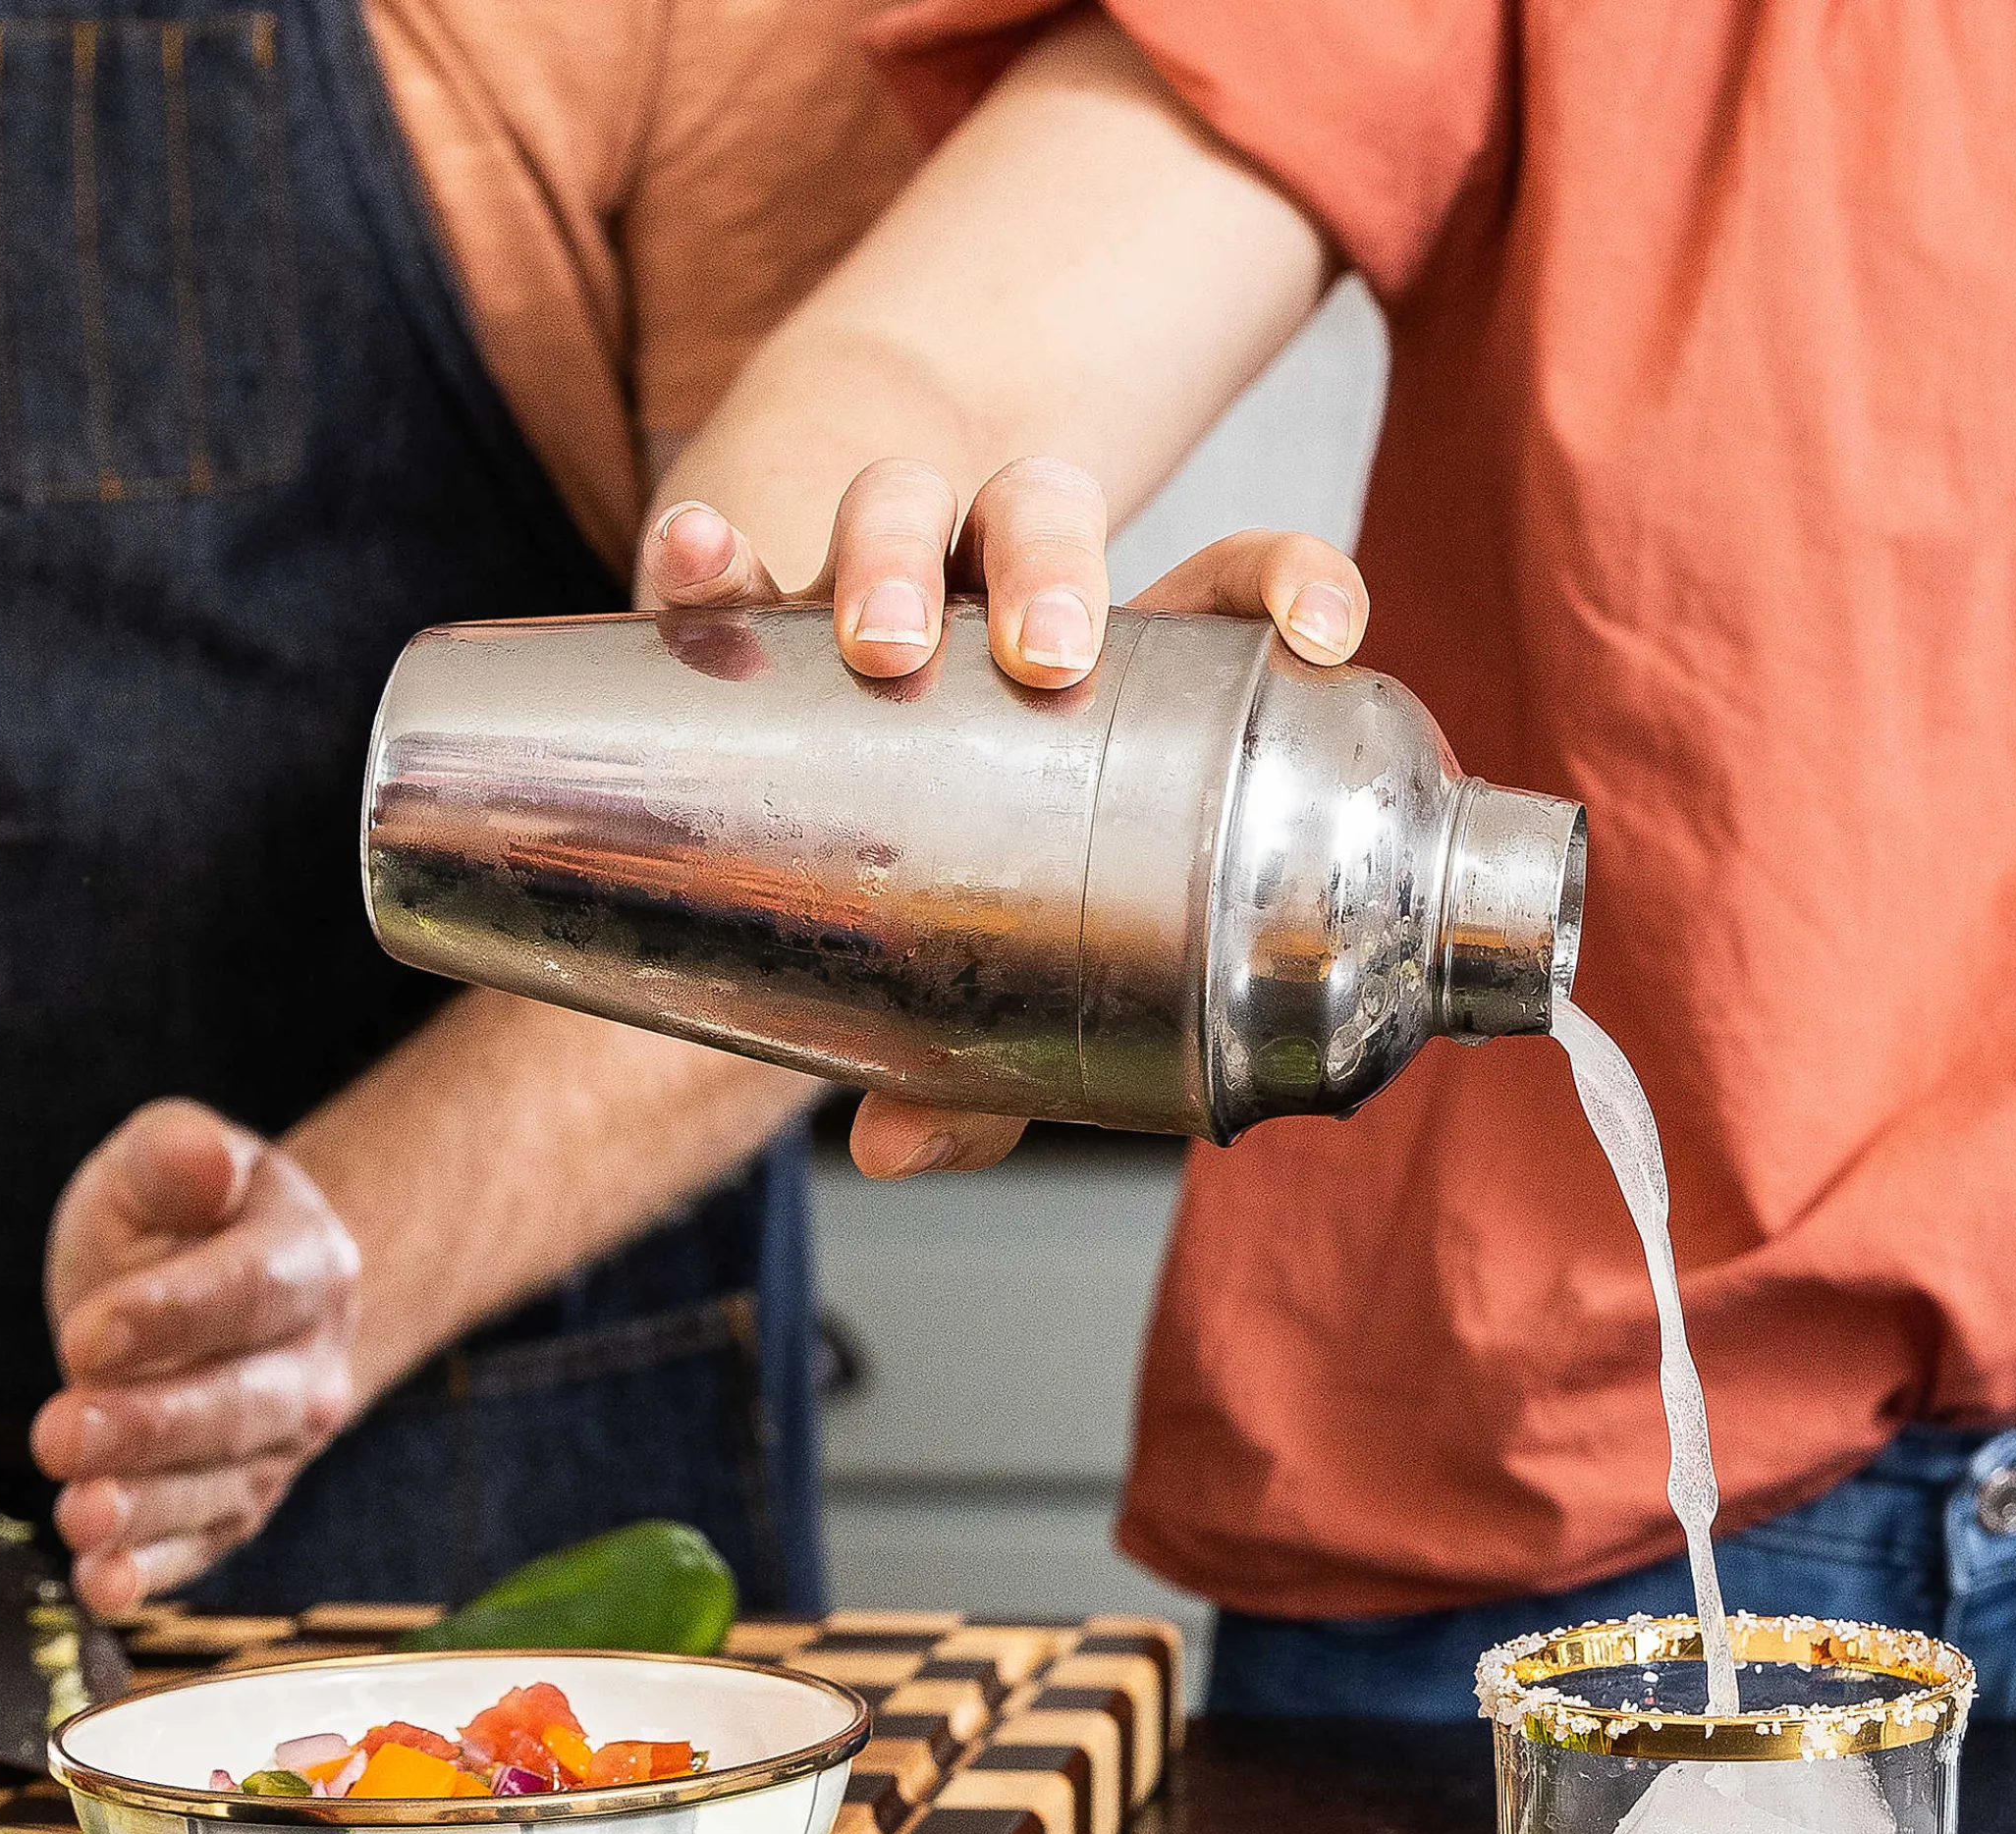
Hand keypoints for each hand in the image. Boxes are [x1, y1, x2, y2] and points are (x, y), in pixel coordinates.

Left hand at [33, 1100, 359, 1615]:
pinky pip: (208, 1540)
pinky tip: (102, 1584)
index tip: (84, 1337)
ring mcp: (287, 1440)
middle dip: (150, 1426)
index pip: (252, 1290)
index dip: (174, 1316)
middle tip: (60, 1434)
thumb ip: (176, 1155)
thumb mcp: (167, 1161)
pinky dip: (155, 1569)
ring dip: (149, 1508)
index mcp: (310, 1259)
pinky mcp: (244, 1498)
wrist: (230, 1291)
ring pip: (224, 1482)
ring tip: (78, 1517)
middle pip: (242, 1402)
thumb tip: (196, 1158)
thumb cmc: (185, 1219)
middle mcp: (314, 1361)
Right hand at [640, 460, 1370, 1180]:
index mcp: (1121, 668)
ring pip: (904, 503)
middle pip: (1048, 515)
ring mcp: (884, 590)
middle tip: (1046, 659)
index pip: (1229, 582)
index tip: (1321, 639)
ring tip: (881, 643)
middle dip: (1054, 569)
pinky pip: (734, 561)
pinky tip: (694, 566)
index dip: (1291, 583)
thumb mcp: (1003, 985)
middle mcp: (1006, 598)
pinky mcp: (764, 607)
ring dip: (897, 552)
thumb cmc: (968, 906)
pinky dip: (709, 556)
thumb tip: (894, 1147)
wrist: (824, 834)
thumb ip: (985, 1068)